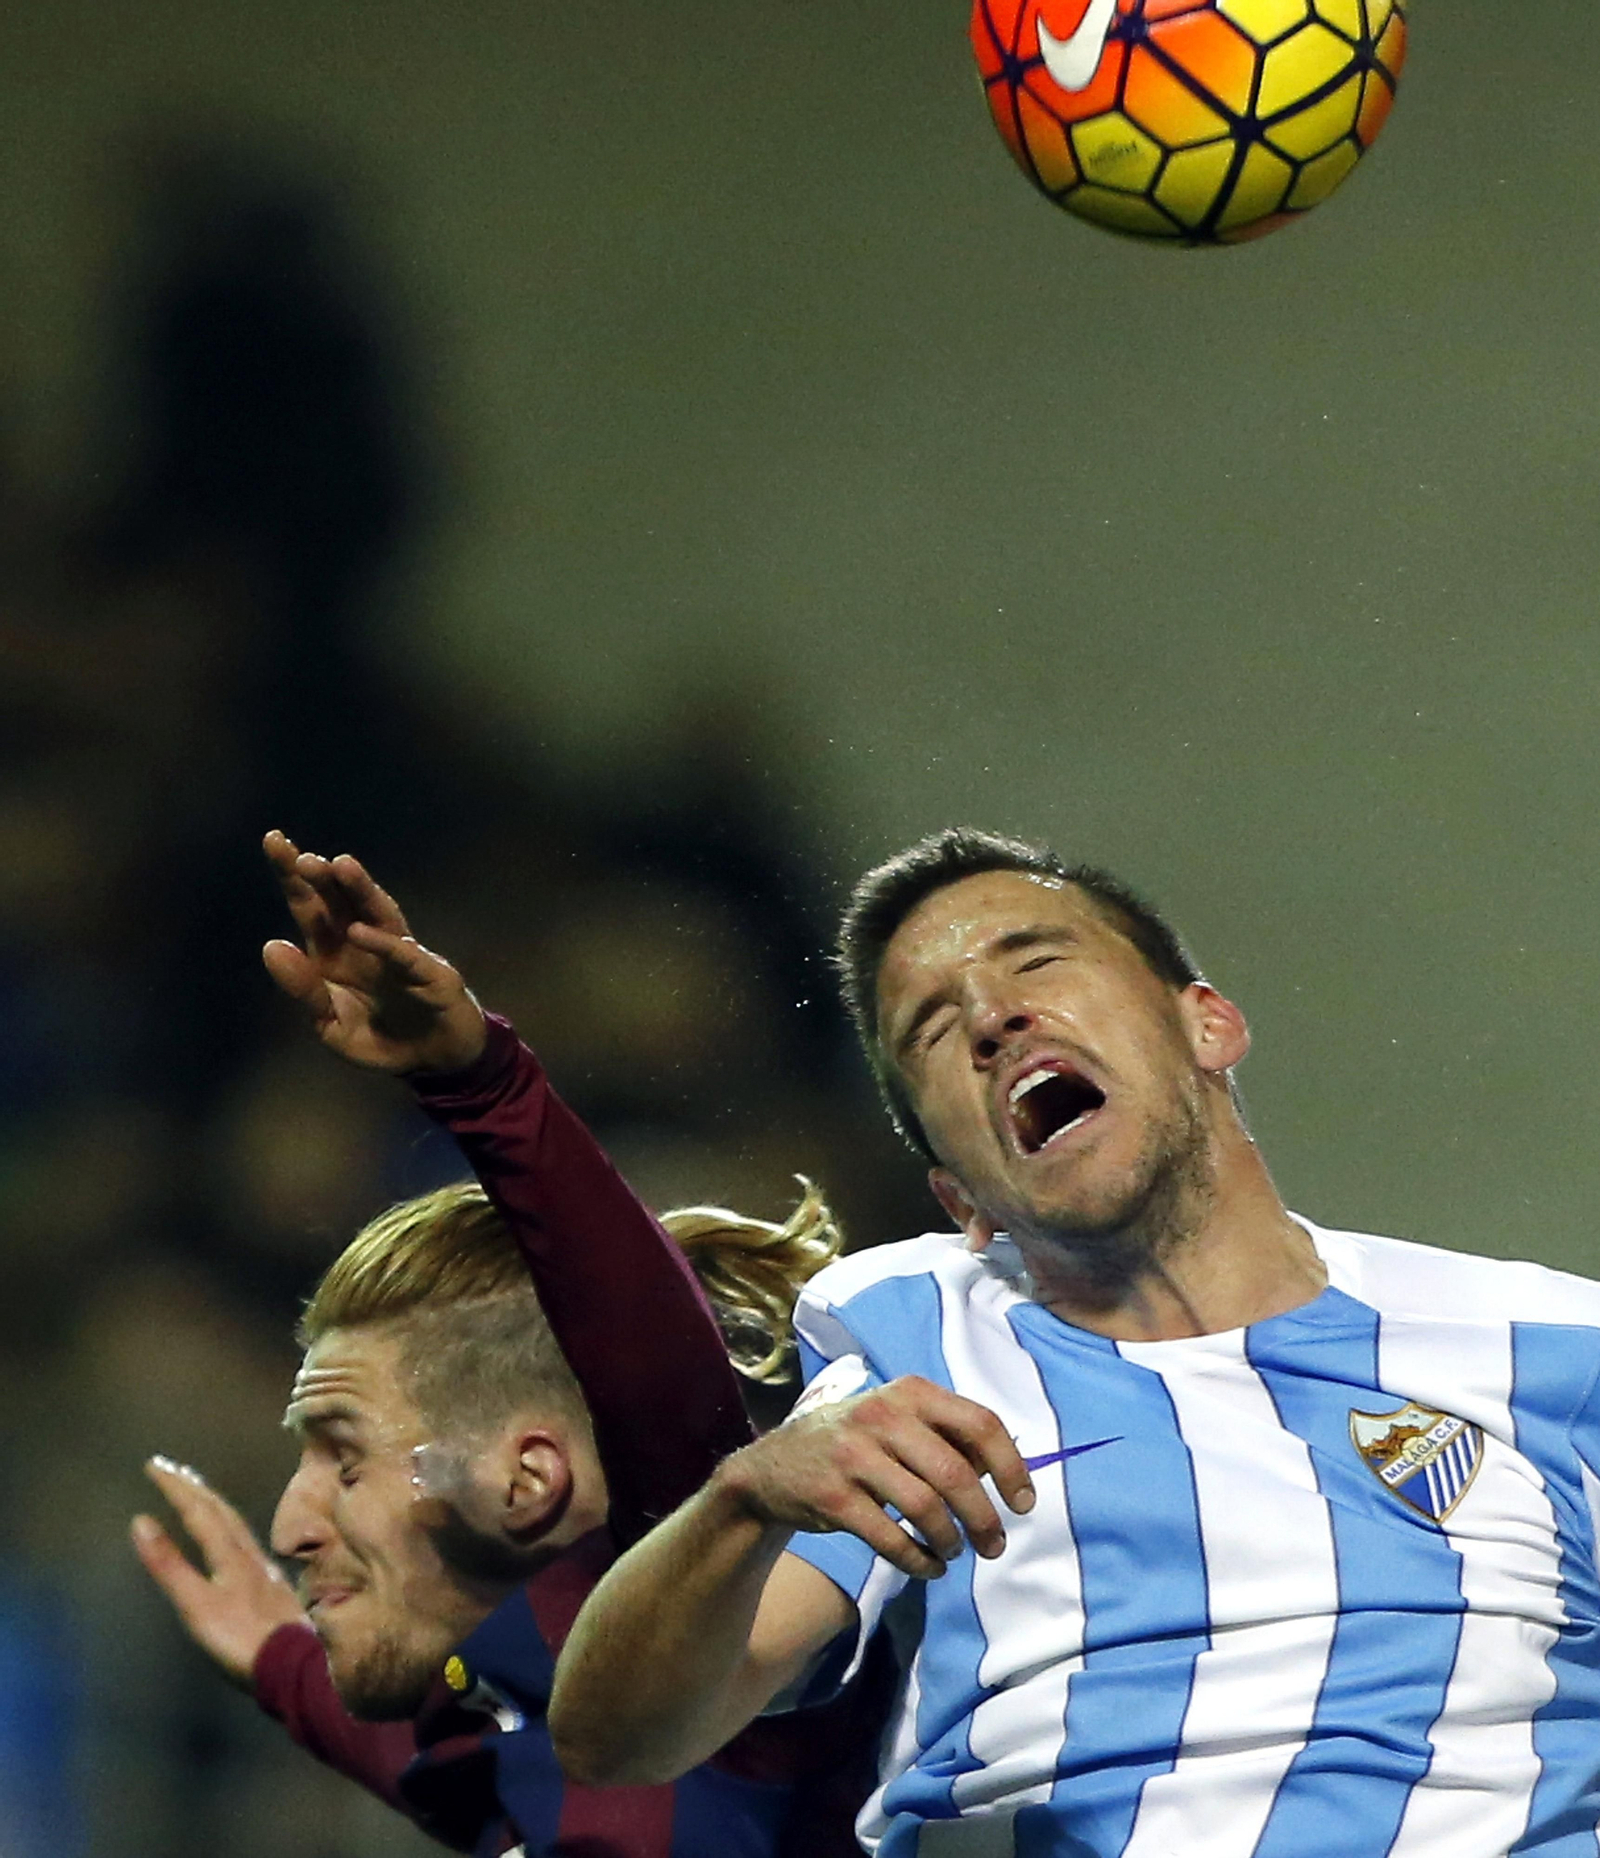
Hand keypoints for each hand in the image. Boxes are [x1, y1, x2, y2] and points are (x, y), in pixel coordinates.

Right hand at [130, 1457, 307, 1688]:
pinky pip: (244, 1541)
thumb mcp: (197, 1605)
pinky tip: (231, 1538)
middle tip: (170, 1468)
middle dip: (193, 1487)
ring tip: (198, 1492)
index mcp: (230, 1554)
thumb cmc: (241, 1639)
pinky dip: (228, 1527)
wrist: (296, 1665)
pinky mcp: (270, 1586)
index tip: (155, 1464)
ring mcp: (262, 1569)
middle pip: (220, 1510)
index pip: (199, 1510)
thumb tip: (140, 1522)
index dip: (176, 1487)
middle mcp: (249, 1554)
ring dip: (212, 1503)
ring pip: (235, 1524)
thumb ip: (170, 1565)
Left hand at [262, 829, 486, 1073]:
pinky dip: (383, 944)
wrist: (436, 1063)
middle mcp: (366, 943)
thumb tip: (271, 946)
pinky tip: (360, 932)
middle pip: (342, 901)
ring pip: (378, 913)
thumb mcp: (332, 1026)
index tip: (274, 841)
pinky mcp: (431, 975)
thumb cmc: (382, 1039)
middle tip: (301, 856)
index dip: (293, 876)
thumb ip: (304, 990)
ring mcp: (401, 954)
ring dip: (359, 890)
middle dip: (323, 877)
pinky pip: (405, 956)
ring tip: (339, 866)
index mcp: (335, 952)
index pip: (310, 907)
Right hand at [720, 1375, 1033, 1579]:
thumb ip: (948, 1438)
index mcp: (910, 1392)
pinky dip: (920, 1561)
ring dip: (951, 1540)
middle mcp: (883, 1415)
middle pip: (956, 1472)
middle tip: (995, 1546)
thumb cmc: (855, 1445)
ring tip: (955, 1553)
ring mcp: (854, 1454)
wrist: (772, 1467)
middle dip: (985, 1518)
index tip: (1024, 1503)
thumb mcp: (898, 1423)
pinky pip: (891, 1538)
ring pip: (926, 1507)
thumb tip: (1006, 1470)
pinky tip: (928, 1566)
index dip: (1011, 1467)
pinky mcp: (833, 1496)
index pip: (980, 1423)